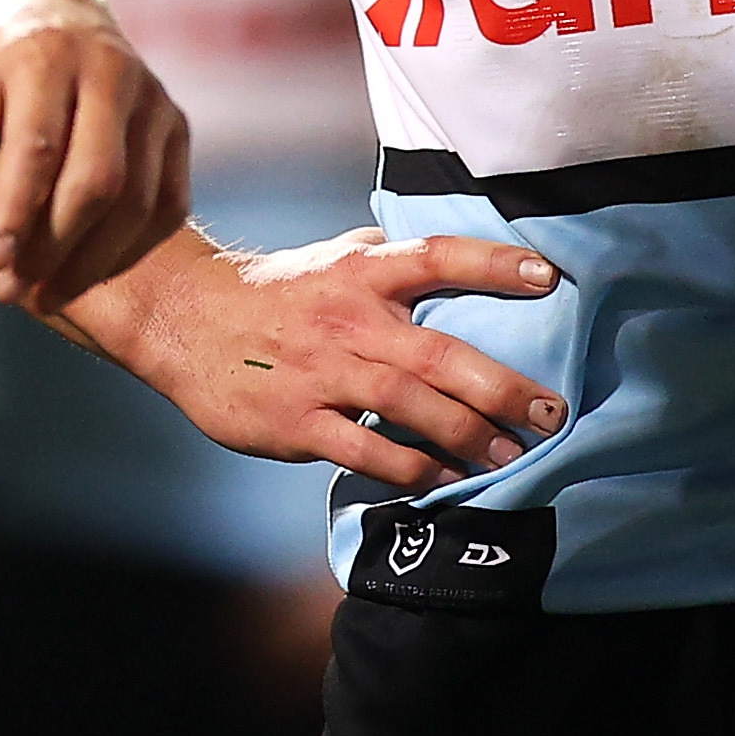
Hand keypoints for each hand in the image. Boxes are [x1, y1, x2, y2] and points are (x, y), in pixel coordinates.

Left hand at [0, 0, 191, 314]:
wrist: (54, 16)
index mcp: (46, 55)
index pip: (39, 145)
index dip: (18, 210)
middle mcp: (111, 71)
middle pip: (100, 179)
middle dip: (55, 246)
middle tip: (13, 289)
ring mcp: (153, 100)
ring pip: (140, 201)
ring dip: (92, 262)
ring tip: (44, 296)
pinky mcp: (177, 127)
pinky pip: (168, 205)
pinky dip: (131, 250)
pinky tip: (87, 274)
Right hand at [70, 230, 565, 492]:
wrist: (183, 320)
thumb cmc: (272, 291)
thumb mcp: (330, 259)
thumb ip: (387, 259)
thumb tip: (447, 256)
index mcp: (361, 273)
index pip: (435, 257)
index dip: (492, 264)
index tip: (547, 276)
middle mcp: (347, 319)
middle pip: (435, 351)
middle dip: (500, 385)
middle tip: (551, 412)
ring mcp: (321, 371)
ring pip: (405, 403)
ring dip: (465, 433)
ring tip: (511, 456)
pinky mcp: (297, 420)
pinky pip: (361, 448)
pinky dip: (407, 466)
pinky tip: (442, 479)